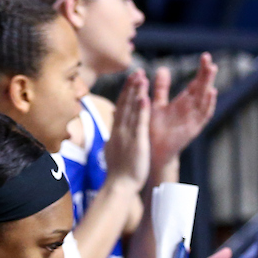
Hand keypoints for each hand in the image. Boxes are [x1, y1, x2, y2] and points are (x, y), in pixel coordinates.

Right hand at [104, 69, 151, 190]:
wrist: (118, 185)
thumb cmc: (118, 173)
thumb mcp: (114, 152)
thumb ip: (116, 140)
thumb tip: (113, 135)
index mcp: (116, 133)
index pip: (120, 108)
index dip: (126, 93)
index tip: (131, 81)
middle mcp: (120, 131)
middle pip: (125, 105)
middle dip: (131, 87)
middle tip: (136, 72)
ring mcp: (128, 135)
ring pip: (132, 110)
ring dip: (136, 92)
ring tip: (141, 77)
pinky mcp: (137, 142)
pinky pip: (140, 123)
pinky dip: (142, 110)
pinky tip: (145, 97)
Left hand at [148, 54, 217, 177]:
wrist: (152, 152)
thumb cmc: (154, 129)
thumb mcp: (157, 105)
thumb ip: (160, 89)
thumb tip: (160, 69)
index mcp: (182, 103)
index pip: (195, 84)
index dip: (200, 71)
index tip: (204, 56)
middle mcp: (190, 109)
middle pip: (202, 88)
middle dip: (206, 74)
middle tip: (209, 59)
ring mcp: (193, 118)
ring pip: (204, 99)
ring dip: (208, 84)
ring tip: (212, 70)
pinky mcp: (192, 128)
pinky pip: (203, 115)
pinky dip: (208, 104)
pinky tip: (211, 92)